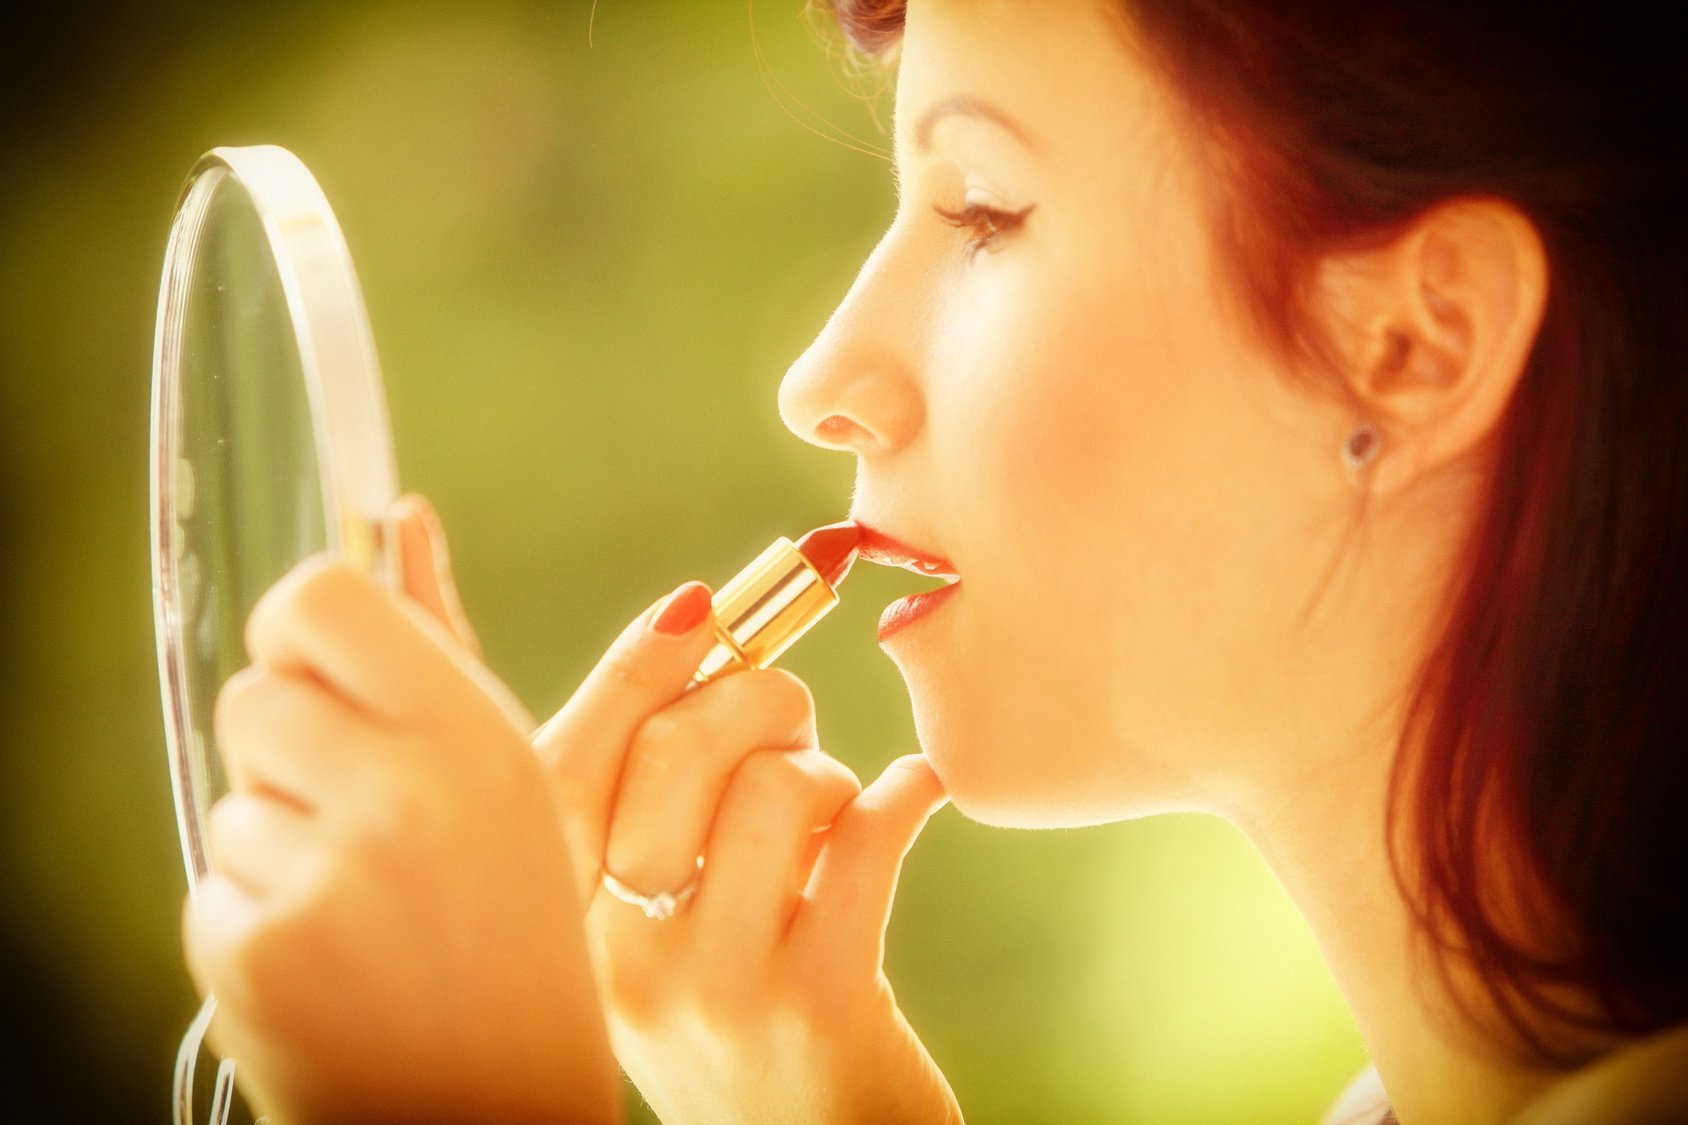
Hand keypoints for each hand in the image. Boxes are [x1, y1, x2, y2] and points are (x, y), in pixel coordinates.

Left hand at [183, 496, 618, 1124]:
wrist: (496, 1095)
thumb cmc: (516, 921)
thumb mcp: (511, 767)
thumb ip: (443, 637)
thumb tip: (401, 516)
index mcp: (472, 739)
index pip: (316, 599)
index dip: (312, 626)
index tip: (336, 667)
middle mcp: (396, 800)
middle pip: (256, 693)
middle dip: (295, 738)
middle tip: (365, 804)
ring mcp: (319, 881)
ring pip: (233, 794)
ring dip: (280, 831)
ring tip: (363, 893)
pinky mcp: (253, 954)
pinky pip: (213, 880)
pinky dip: (258, 908)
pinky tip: (331, 948)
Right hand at [534, 583, 961, 1123]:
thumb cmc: (749, 1027)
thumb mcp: (664, 943)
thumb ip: (660, 828)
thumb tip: (705, 642)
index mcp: (573, 934)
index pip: (564, 769)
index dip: (632, 669)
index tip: (702, 606)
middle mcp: (624, 960)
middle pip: (673, 751)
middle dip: (753, 692)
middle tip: (793, 712)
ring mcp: (718, 986)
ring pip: (774, 786)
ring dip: (825, 769)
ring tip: (836, 808)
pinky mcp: (820, 1004)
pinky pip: (869, 839)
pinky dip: (907, 793)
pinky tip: (918, 796)